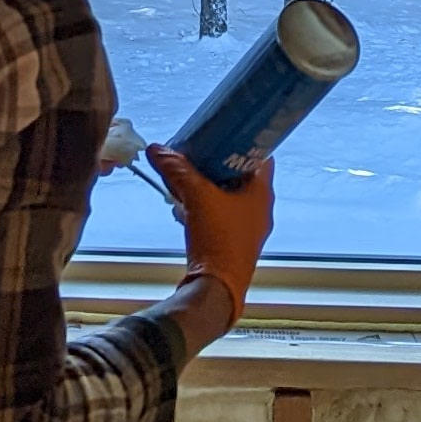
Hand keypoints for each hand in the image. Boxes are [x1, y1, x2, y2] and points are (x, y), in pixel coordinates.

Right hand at [150, 147, 274, 317]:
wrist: (216, 288)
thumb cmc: (218, 240)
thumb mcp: (196, 197)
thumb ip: (177, 170)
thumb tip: (158, 149)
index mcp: (263, 193)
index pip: (262, 155)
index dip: (243, 141)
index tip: (222, 133)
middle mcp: (261, 210)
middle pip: (242, 176)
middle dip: (218, 164)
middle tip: (197, 153)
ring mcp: (250, 229)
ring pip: (231, 197)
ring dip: (210, 187)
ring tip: (186, 178)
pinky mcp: (235, 243)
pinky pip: (223, 216)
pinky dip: (207, 207)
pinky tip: (186, 206)